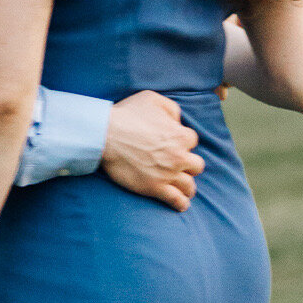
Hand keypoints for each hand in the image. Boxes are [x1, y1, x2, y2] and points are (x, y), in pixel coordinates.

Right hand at [102, 89, 203, 211]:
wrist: (105, 135)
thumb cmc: (127, 114)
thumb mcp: (153, 99)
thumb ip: (172, 109)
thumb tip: (178, 121)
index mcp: (181, 135)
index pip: (192, 141)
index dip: (183, 142)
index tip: (175, 144)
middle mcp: (179, 156)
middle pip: (197, 165)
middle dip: (189, 165)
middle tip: (179, 165)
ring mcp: (168, 174)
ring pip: (189, 185)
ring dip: (188, 186)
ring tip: (184, 188)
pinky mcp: (154, 188)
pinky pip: (176, 200)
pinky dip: (181, 203)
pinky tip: (181, 204)